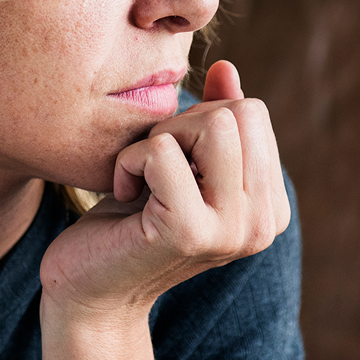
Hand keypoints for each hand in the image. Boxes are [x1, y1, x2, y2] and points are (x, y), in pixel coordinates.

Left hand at [40, 61, 289, 321]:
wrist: (89, 290)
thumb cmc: (127, 223)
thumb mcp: (176, 165)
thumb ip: (210, 121)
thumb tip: (225, 68)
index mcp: (269, 206)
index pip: (252, 112)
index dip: (197, 120)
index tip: (170, 163)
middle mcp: (263, 222)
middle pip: (237, 112)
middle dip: (181, 125)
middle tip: (151, 169)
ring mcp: (231, 230)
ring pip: (210, 124)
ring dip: (158, 140)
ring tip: (141, 179)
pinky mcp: (188, 232)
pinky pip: (162, 151)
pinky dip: (129, 161)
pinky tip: (122, 195)